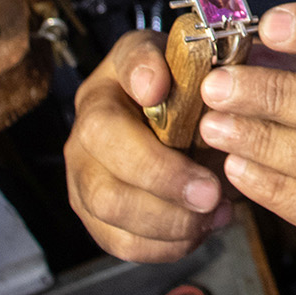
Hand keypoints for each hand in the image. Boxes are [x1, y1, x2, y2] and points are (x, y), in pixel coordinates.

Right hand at [64, 30, 231, 261]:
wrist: (172, 100)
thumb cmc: (173, 76)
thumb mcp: (167, 50)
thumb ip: (156, 60)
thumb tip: (151, 86)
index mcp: (99, 98)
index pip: (106, 127)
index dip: (142, 143)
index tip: (189, 156)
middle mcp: (82, 143)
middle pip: (106, 188)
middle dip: (165, 192)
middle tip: (212, 194)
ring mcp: (85, 182)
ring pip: (113, 220)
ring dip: (169, 224)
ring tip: (213, 212)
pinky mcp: (98, 216)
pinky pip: (124, 243)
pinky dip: (166, 244)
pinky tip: (199, 227)